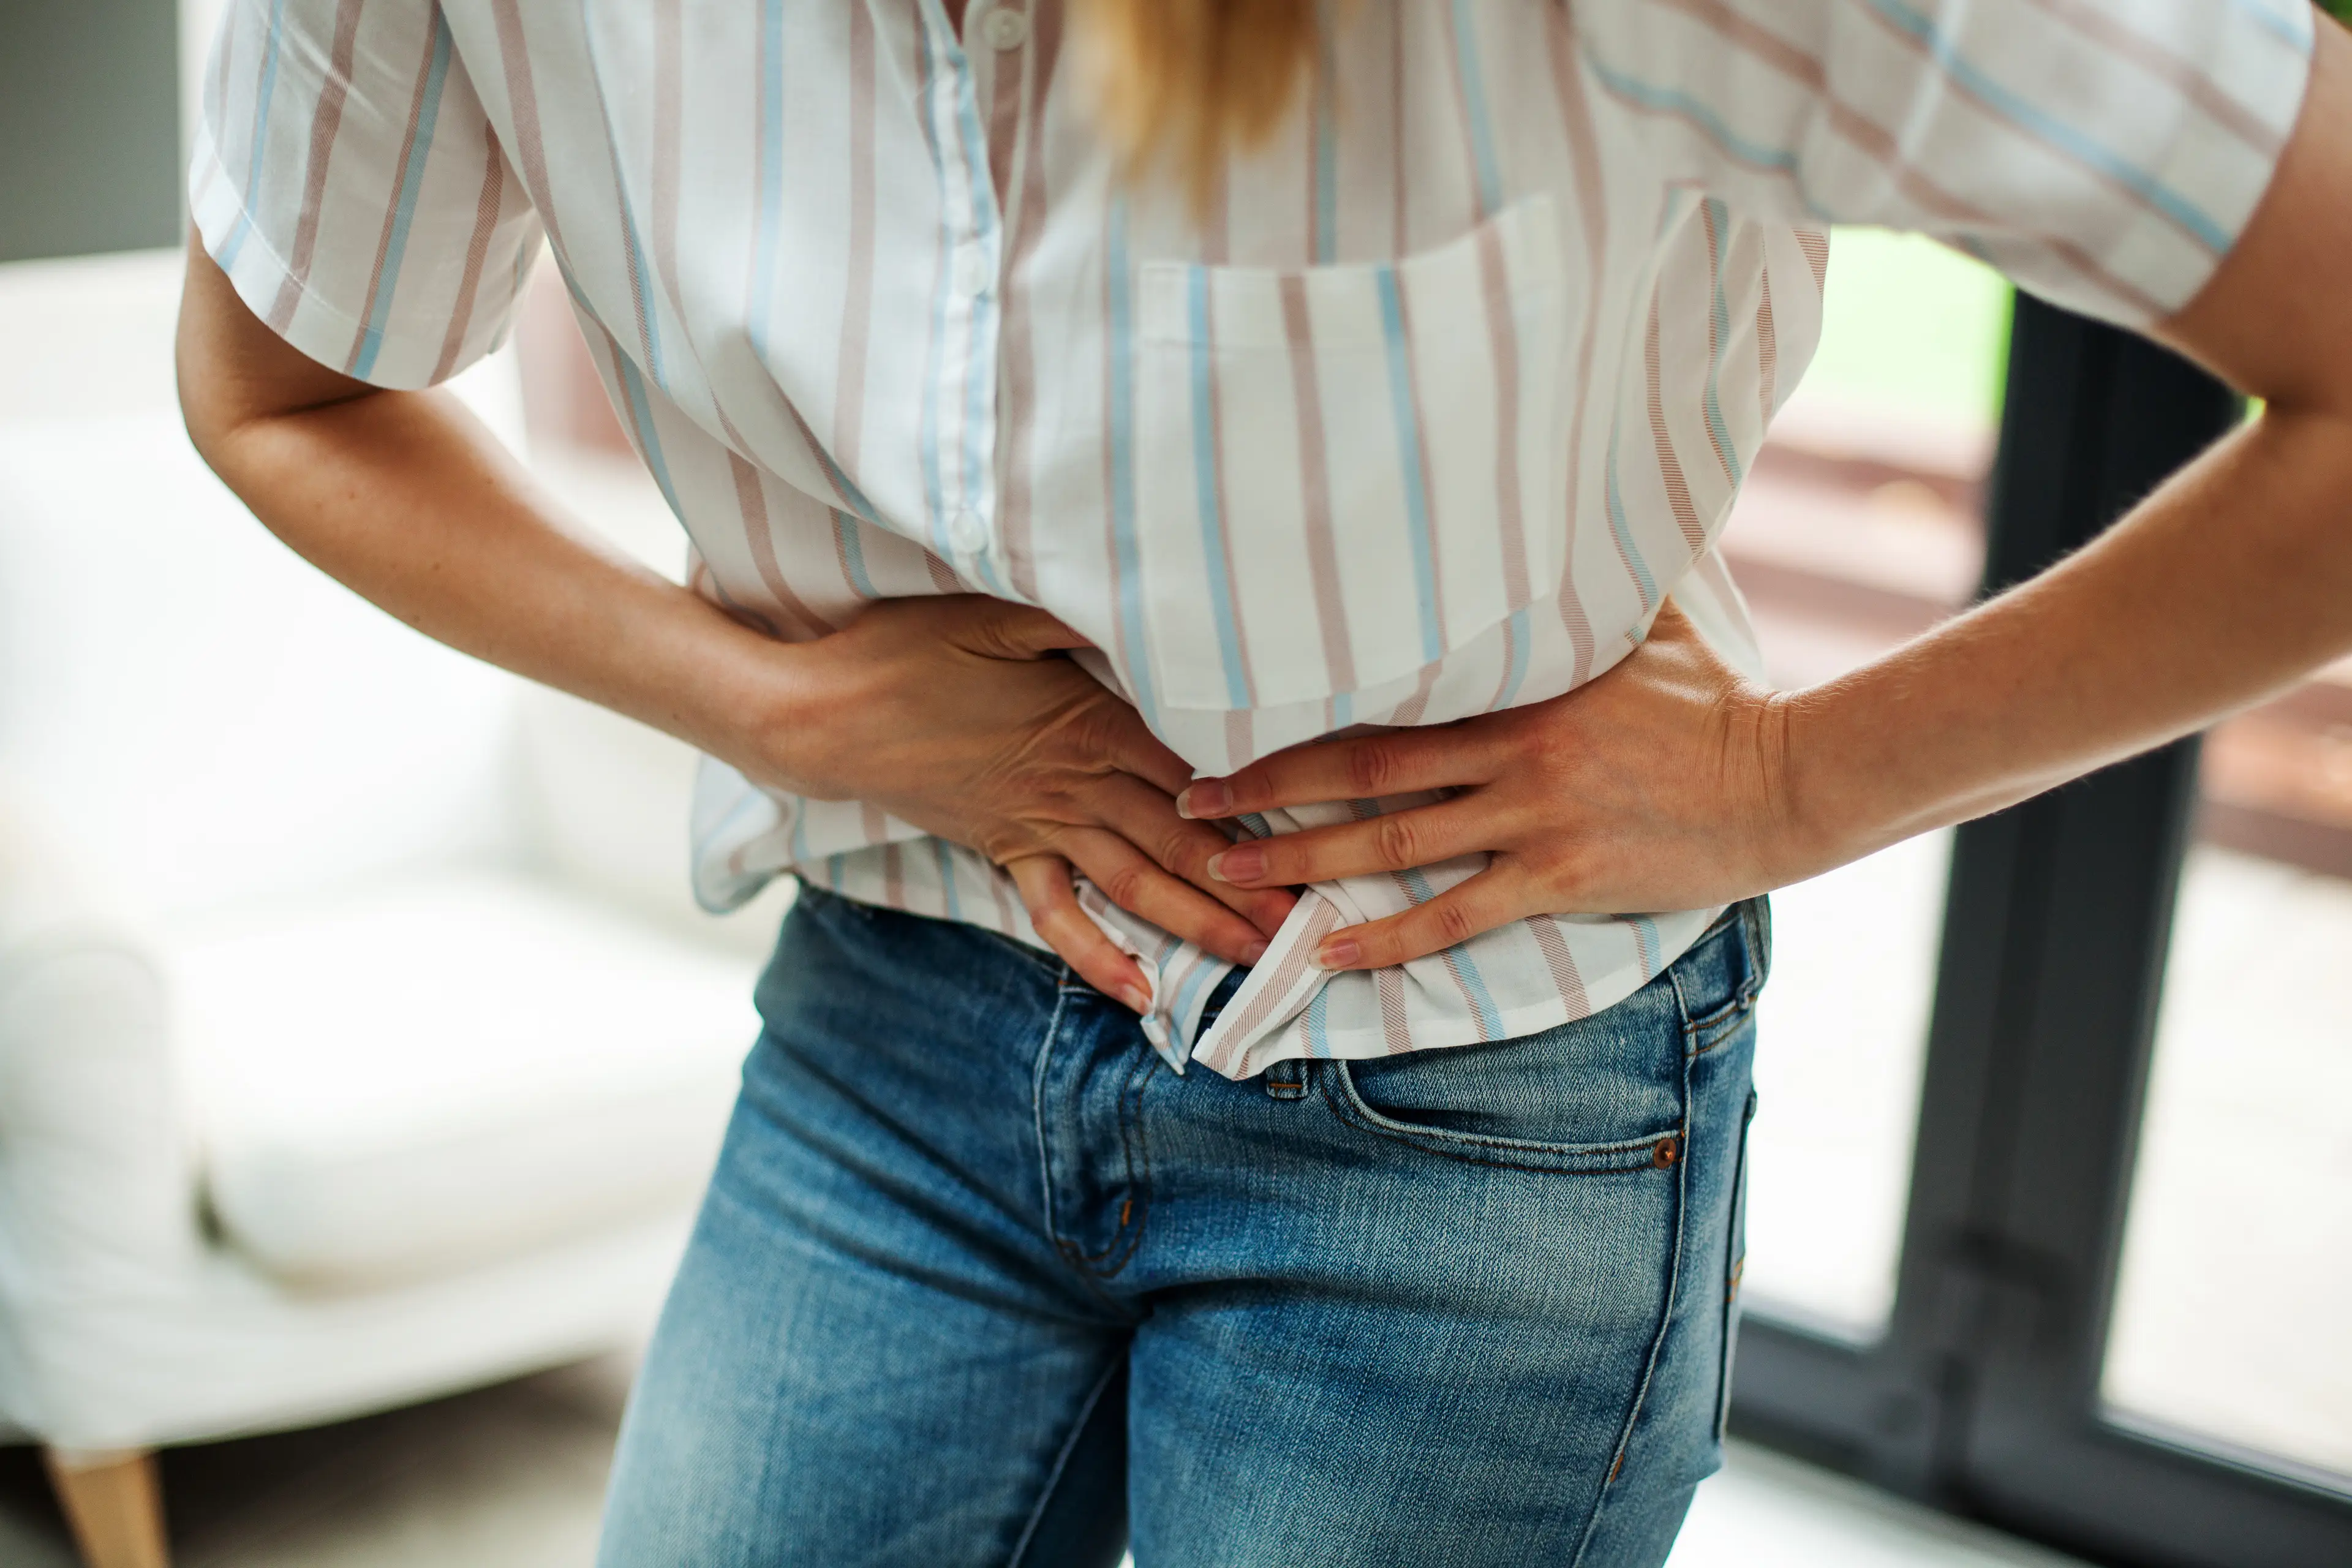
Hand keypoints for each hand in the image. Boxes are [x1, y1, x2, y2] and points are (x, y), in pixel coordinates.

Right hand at [762, 596, 1295, 1006]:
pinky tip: (1142, 996)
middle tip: (1314, 923)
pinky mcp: (1005, 850)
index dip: (1261, 801)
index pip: (1196, 769)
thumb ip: (1077, 614)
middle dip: (1253, 884)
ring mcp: (1040, 825)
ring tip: (1258, 960)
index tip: (1318, 827)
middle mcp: (1076, 784)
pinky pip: (1060, 917)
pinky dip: (1101, 957)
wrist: (821, 715)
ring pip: (1137, 885)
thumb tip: (1149, 602)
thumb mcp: (998, 610)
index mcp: (1091, 721)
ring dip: (1200, 925)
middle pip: (1183, 841)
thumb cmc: (906, 648)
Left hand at [1174, 603, 1813, 970]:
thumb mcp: (1646, 624)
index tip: (1228, 725)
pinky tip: (1327, 956)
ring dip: (1303, 866)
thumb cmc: (1715, 700)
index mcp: (1517, 687)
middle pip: (1361, 774)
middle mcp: (1511, 752)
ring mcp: (1534, 819)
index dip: (1300, 718)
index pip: (1382, 701)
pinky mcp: (1562, 879)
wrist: (1787, 777)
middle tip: (1188, 807)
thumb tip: (1555, 520)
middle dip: (1266, 794)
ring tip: (1227, 880)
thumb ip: (1582, 591)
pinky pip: (1455, 915)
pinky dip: (1385, 941)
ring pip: (1392, 847)